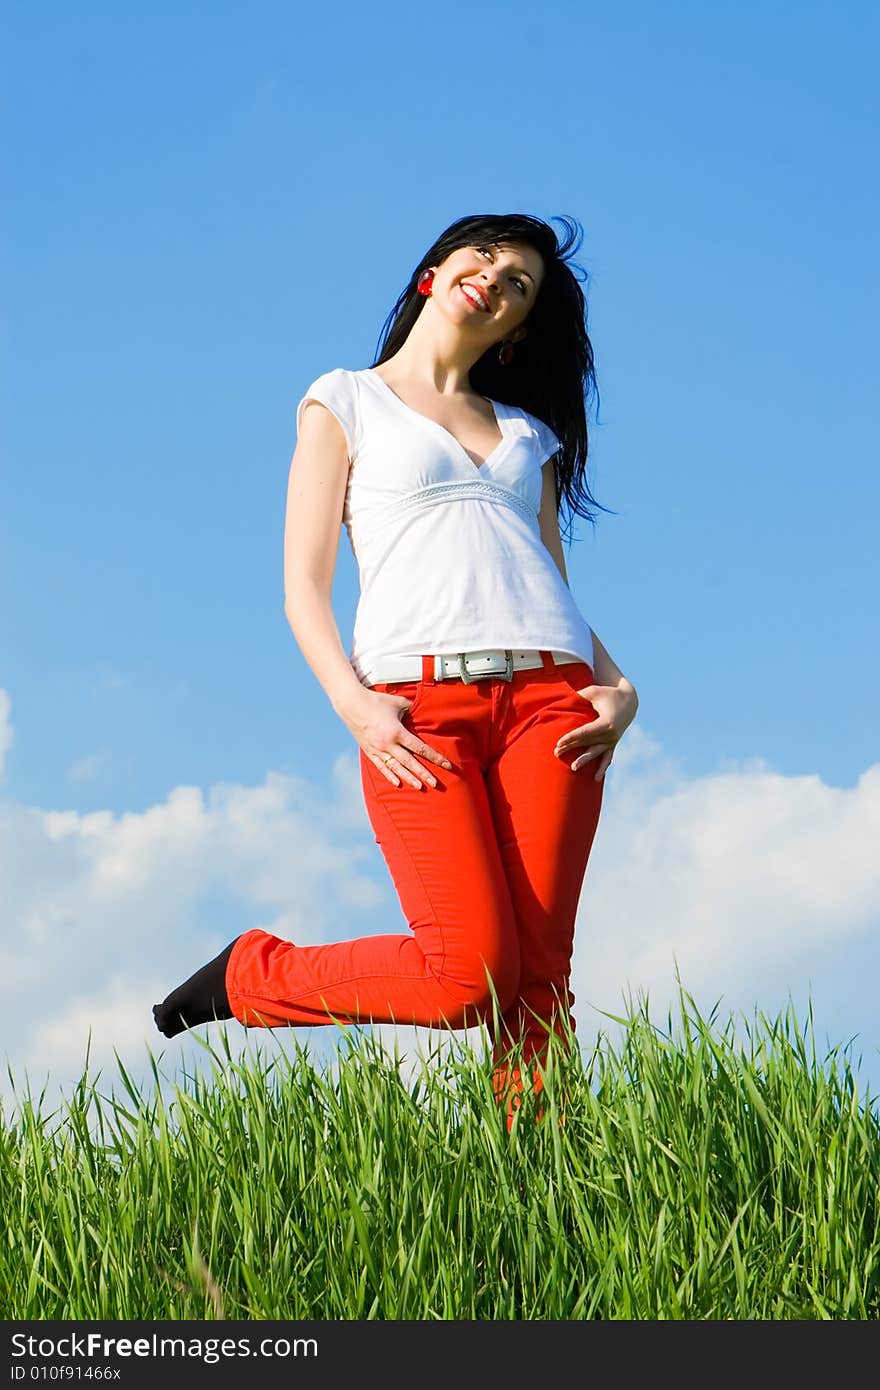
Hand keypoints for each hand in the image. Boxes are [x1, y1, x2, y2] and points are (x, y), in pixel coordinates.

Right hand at [338, 687, 452, 789]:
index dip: (435, 757)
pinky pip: (380, 766)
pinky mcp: (369, 751)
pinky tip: (397, 783)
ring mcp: (377, 749)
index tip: (446, 765)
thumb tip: (422, 713)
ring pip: (396, 767)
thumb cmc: (376, 700)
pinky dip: (389, 775)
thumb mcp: (398, 703)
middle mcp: (388, 744)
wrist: (351, 703)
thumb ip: (412, 709)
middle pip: (410, 762)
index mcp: (397, 732)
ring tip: (419, 787)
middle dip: (423, 773)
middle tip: (435, 784)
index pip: (420, 748)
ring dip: (408, 778)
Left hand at [553, 681, 638, 780]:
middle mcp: (611, 734)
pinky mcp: (613, 744)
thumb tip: (563, 701)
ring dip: (584, 760)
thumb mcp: (594, 692)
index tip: (558, 742)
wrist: (629, 702)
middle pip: (587, 742)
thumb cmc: (608, 694)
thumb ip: (579, 696)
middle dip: (571, 747)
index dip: (571, 737)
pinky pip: (607, 758)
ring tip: (573, 768)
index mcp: (607, 722)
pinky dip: (602, 768)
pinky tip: (595, 778)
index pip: (585, 732)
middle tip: (556, 753)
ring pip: (595, 752)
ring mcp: (613, 741)